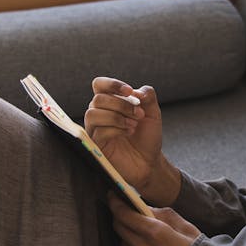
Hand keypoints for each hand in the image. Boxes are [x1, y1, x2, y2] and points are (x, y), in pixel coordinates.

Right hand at [85, 78, 178, 202]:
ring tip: (133, 125)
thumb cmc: (147, 137)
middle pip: (98, 98)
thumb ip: (147, 96)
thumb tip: (136, 91)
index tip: (130, 92)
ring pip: (93, 113)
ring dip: (117, 117)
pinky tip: (128, 133)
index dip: (112, 84)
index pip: (99, 84)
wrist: (149, 161)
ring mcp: (95, 128)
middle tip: (139, 115)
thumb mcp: (153, 112)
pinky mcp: (95, 143)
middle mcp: (99, 113)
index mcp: (111, 102)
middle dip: (121, 104)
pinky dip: (116, 129)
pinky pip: (98, 130)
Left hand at [108, 192, 200, 245]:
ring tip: (147, 239)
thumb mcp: (186, 226)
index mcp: (155, 233)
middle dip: (121, 218)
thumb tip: (146, 209)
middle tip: (128, 214)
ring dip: (130, 239)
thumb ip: (163, 215)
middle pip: (119, 229)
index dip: (115, 203)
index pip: (124, 214)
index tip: (113, 195)